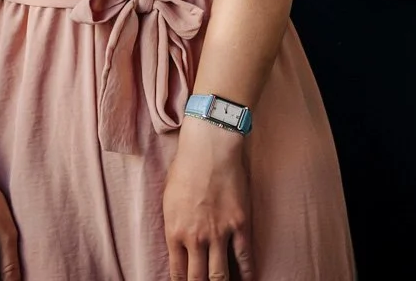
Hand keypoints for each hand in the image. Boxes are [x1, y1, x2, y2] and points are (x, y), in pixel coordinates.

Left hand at [163, 121, 254, 279]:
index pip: (178, 273)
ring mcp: (219, 233)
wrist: (209, 148)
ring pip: (220, 276)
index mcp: (175, 232)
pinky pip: (244, 258)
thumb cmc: (185, 169)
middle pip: (198, 279)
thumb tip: (178, 246)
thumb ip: (173, 227)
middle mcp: (196, 238)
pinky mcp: (240, 225)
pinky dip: (246, 274)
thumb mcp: (168, 200)